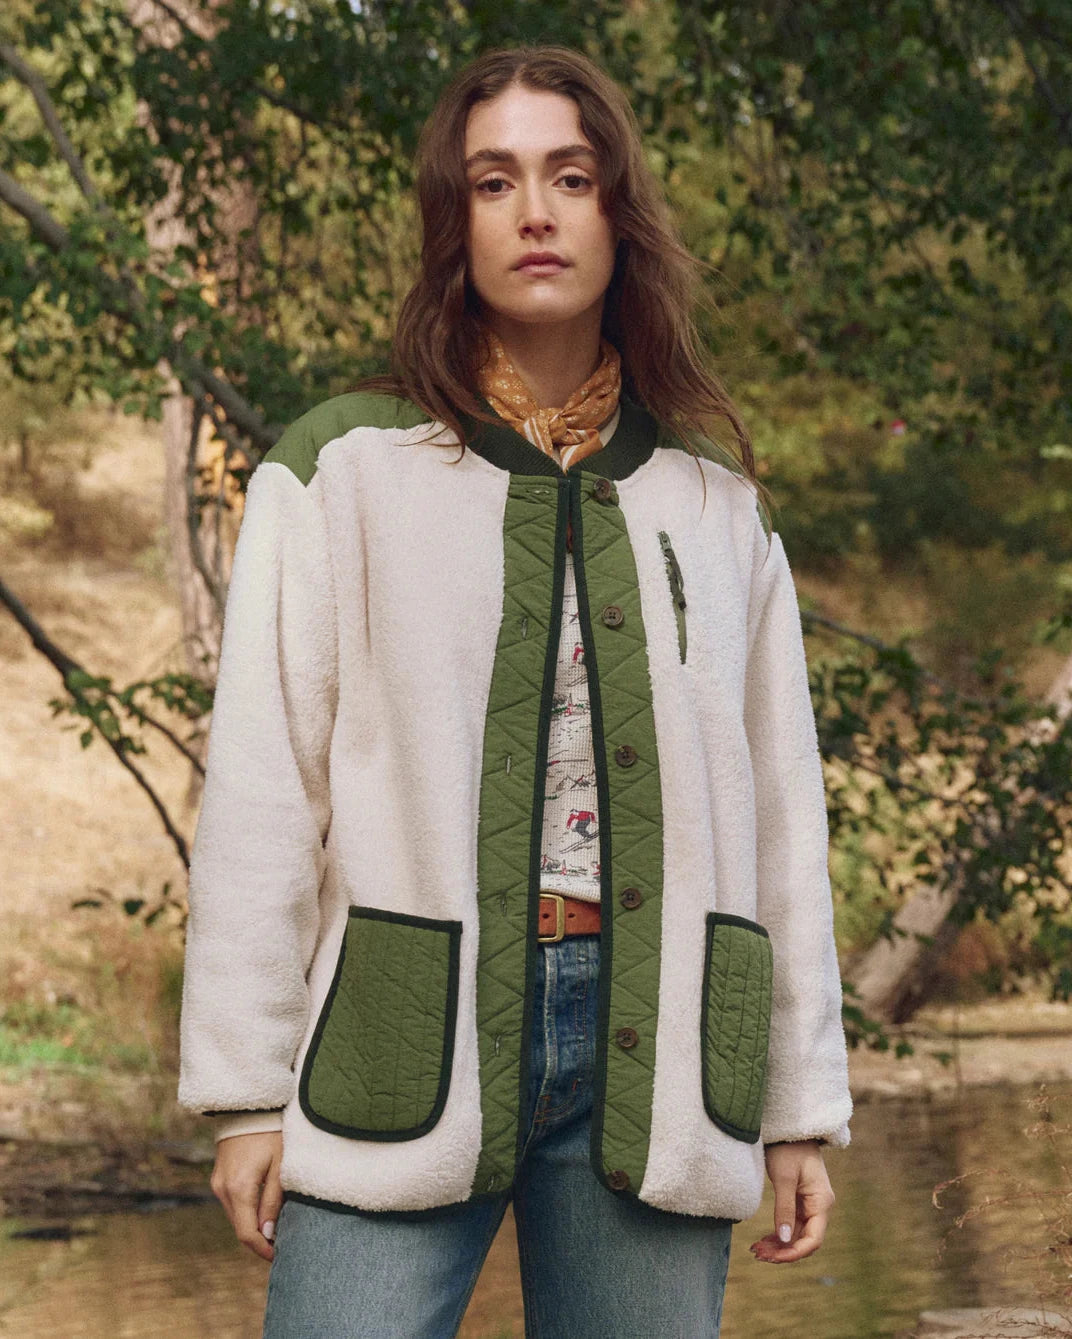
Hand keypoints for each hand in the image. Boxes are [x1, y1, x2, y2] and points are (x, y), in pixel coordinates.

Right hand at [210, 1131, 283, 1261]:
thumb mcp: (279, 1165)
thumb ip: (273, 1200)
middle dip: (259, 1240)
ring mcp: (218, 1183)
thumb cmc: (270, 1132)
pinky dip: (246, 1211)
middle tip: (282, 1244)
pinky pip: (232, 1203)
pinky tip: (263, 1208)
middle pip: (240, 1228)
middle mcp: (223, 1189)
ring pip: (236, 1217)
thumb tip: (269, 1233)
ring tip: (276, 1226)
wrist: (247, 1106)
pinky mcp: (218, 1178)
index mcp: (240, 1188)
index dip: (262, 1250)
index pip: (247, 1234)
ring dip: (252, 1225)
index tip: (278, 1256)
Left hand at [749, 1139, 834, 1263]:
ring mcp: (810, 1204)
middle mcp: (819, 1206)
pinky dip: (779, 1233)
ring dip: (778, 1244)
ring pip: (796, 1234)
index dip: (794, 1252)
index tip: (773, 1257)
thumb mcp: (783, 1177)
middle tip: (757, 1253)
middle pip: (804, 1239)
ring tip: (756, 1249)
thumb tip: (784, 1239)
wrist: (789, 1127)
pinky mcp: (800, 1201)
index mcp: (822, 1201)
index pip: (813, 1239)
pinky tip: (764, 1240)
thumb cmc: (788, 1148)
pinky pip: (791, 1224)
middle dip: (782, 1250)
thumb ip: (784, 1208)